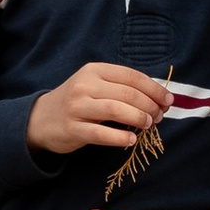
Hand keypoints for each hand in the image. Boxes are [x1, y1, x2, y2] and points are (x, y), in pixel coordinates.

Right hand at [27, 61, 171, 158]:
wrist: (41, 119)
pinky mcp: (72, 128)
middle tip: (159, 116)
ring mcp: (77, 106)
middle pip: (127, 93)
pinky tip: (132, 139)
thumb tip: (158, 98)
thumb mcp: (96, 86)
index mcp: (95, 70)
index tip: (168, 100)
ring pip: (116, 110)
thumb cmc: (77, 102)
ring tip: (148, 124)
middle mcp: (85, 85)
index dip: (153, 88)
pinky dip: (120, 137)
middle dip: (149, 105)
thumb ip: (121, 88)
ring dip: (138, 118)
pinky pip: (101, 133)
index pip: (131, 76)